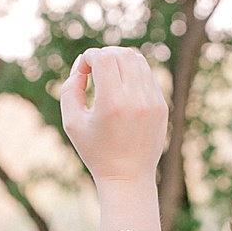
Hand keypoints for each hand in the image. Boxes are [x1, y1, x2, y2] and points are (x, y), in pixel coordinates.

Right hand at [61, 46, 168, 185]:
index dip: (89, 57)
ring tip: (108, 75)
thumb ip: (70, 89)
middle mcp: (136, 99)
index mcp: (112, 103)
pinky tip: (122, 88)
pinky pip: (147, 75)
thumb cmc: (96, 151)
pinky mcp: (161, 105)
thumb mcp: (72, 122)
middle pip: (121, 53)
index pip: (103, 57)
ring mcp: (152, 101)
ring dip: (119, 60)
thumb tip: (81, 66)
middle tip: (94, 71)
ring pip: (137, 59)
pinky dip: (133, 73)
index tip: (83, 73)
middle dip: (103, 55)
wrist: (128, 177)